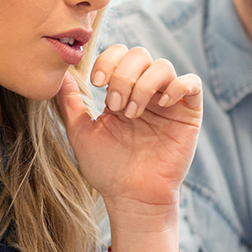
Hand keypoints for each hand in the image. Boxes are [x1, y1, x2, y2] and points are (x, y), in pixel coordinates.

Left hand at [56, 45, 201, 212]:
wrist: (131, 197)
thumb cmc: (107, 169)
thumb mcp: (82, 132)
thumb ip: (71, 102)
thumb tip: (59, 75)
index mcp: (122, 91)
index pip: (119, 54)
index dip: (108, 61)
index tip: (97, 83)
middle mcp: (146, 92)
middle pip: (140, 55)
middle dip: (123, 76)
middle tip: (115, 105)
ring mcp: (168, 102)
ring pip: (163, 65)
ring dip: (144, 85)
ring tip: (133, 113)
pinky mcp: (189, 114)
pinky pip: (191, 83)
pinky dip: (177, 86)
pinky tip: (162, 105)